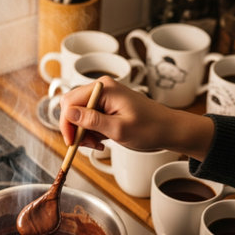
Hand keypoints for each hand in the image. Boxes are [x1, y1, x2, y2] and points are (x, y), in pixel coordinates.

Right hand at [59, 76, 213, 160]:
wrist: (168, 130)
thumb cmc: (150, 128)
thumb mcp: (118, 129)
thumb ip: (91, 120)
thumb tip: (69, 113)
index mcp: (104, 89)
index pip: (70, 102)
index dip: (67, 124)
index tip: (72, 142)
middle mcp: (102, 89)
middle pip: (72, 107)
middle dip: (75, 129)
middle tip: (85, 145)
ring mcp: (104, 98)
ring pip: (78, 115)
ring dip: (83, 133)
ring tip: (97, 145)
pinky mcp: (106, 107)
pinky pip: (88, 119)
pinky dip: (90, 132)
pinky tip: (101, 141)